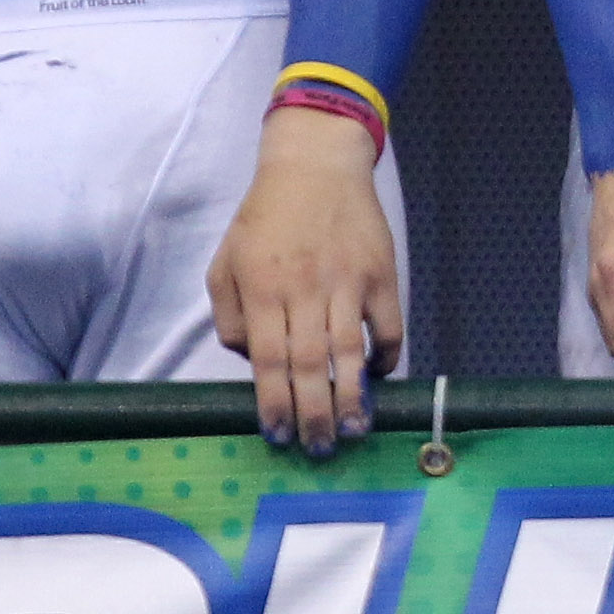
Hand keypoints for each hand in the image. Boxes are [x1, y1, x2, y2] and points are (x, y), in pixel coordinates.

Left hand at [207, 108, 402, 456]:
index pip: (267, 360)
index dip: (273, 403)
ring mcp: (348, 280)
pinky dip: (387, 355)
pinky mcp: (382, 271)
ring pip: (350, 350)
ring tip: (353, 431)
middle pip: (309, 364)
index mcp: (262, 288)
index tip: (278, 435)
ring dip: (353, 396)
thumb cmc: (265, 215)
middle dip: (314, 413)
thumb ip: (230, 315)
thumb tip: (252, 361)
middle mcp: (305, 288)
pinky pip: (389, 324)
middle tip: (319, 450)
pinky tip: (378, 376)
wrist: (317, 163)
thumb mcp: (225, 261)